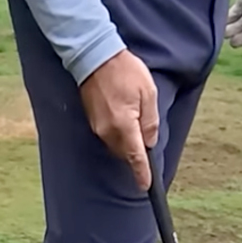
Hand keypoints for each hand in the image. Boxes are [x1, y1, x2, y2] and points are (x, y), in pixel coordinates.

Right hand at [79, 49, 158, 191]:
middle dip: (136, 151)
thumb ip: (150, 121)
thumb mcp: (148, 93)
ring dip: (127, 141)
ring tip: (134, 118)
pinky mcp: (91, 120)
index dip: (141, 173)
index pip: (135, 156)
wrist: (95, 56)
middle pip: (125, 153)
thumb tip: (149, 142)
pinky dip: (117, 133)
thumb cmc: (125, 71)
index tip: (145, 186)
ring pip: (116, 145)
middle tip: (145, 133)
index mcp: (124, 125)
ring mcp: (97, 126)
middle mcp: (108, 131)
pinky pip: (107, 135)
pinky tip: (122, 116)